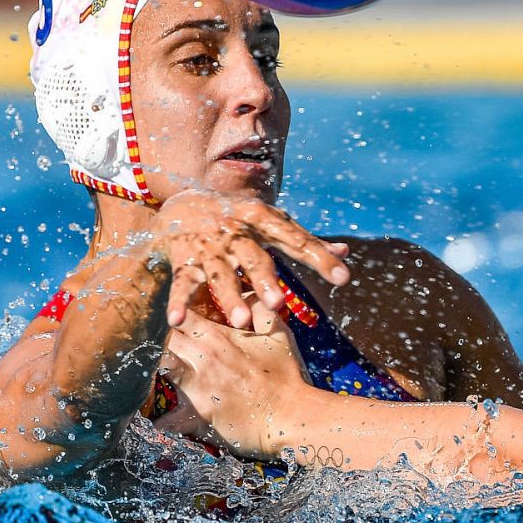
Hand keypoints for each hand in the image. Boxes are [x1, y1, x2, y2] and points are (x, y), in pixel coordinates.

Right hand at [148, 189, 350, 329]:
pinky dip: (179, 302)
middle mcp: (237, 231)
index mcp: (263, 219)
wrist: (184, 201)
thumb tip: (345, 252)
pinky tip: (177, 321)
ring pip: (220, 274)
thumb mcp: (271, 223)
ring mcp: (209, 246)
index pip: (296, 240)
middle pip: (254, 258)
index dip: (320, 258)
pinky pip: (182, 283)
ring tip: (240, 320)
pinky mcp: (184, 260)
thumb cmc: (239, 217)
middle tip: (279, 304)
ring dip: (229, 297)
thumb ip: (305, 241)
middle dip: (265, 280)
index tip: (343, 278)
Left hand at [154, 308, 309, 460]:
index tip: (174, 319)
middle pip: (162, 343)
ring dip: (157, 373)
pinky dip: (162, 419)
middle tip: (163, 345)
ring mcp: (194, 389)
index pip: (180, 317)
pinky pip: (165, 419)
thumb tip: (249, 291)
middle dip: (161, 342)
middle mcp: (199, 360)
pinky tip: (157, 418)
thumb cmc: (286, 375)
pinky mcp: (194, 417)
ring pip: (158, 375)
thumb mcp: (279, 335)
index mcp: (217, 338)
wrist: (291, 415)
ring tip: (155, 373)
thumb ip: (261, 310)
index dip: (174, 316)